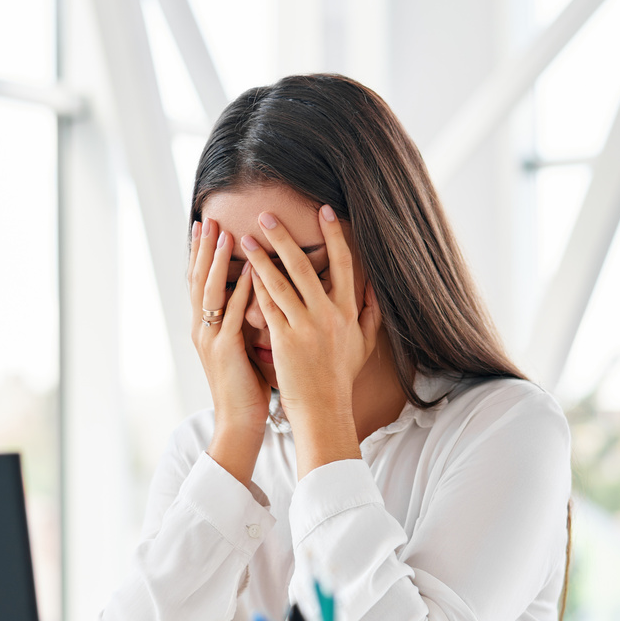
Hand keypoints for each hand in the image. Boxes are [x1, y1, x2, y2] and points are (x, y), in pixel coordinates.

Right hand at [189, 218, 269, 485]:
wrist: (239, 423)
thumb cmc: (248, 388)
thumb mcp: (243, 347)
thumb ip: (245, 321)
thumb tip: (259, 296)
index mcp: (207, 328)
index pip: (201, 282)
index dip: (201, 254)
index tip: (205, 227)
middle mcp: (203, 329)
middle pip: (199, 280)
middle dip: (203, 248)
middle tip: (206, 218)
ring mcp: (211, 339)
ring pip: (210, 293)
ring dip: (217, 262)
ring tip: (223, 234)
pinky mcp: (225, 351)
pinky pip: (232, 316)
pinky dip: (239, 292)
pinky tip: (248, 273)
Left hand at [239, 205, 381, 476]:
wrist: (324, 410)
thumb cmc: (340, 379)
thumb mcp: (364, 345)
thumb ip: (371, 314)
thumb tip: (376, 289)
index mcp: (348, 312)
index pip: (344, 264)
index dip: (334, 235)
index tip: (325, 210)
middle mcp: (328, 315)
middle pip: (304, 266)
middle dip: (284, 236)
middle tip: (266, 214)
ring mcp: (305, 327)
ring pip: (280, 282)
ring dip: (261, 257)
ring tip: (245, 237)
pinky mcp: (284, 340)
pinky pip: (267, 307)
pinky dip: (255, 287)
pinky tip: (243, 271)